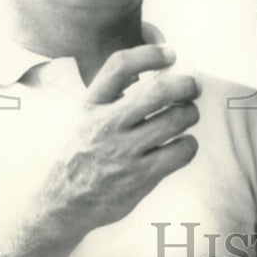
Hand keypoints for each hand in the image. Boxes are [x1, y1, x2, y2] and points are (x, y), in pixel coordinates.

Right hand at [36, 45, 199, 243]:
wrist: (64, 202)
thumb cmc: (84, 152)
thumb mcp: (87, 116)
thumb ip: (115, 94)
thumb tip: (161, 68)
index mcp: (92, 104)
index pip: (120, 65)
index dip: (150, 54)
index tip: (170, 54)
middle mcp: (107, 124)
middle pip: (157, 91)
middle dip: (185, 85)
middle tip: (192, 87)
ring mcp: (124, 152)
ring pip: (176, 120)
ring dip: (190, 114)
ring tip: (187, 116)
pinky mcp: (141, 176)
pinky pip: (181, 151)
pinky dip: (189, 144)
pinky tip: (182, 145)